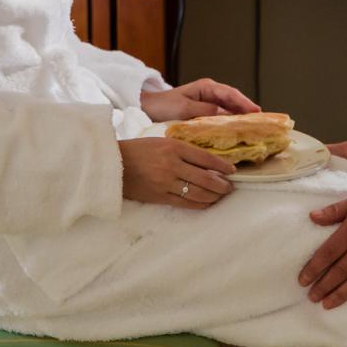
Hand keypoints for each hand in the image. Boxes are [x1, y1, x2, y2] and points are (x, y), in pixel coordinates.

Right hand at [118, 137, 234, 209]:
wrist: (113, 164)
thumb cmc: (138, 150)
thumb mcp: (162, 142)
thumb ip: (182, 150)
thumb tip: (207, 162)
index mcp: (173, 147)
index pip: (205, 158)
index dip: (222, 165)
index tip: (232, 170)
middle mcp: (172, 164)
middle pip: (206, 178)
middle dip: (222, 184)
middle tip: (231, 186)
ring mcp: (166, 182)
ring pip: (198, 193)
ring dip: (214, 196)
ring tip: (221, 195)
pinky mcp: (160, 196)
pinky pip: (185, 203)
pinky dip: (200, 204)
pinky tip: (207, 203)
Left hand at [140, 78, 261, 121]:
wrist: (148, 108)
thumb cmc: (163, 106)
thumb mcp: (183, 108)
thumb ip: (204, 110)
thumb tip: (224, 115)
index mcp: (206, 87)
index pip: (230, 94)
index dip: (245, 103)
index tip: (257, 111)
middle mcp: (210, 93)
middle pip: (234, 100)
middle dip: (247, 109)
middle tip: (263, 121)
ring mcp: (208, 102)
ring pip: (230, 109)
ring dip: (241, 117)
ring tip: (255, 127)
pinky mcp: (205, 113)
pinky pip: (222, 116)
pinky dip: (231, 122)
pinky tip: (237, 131)